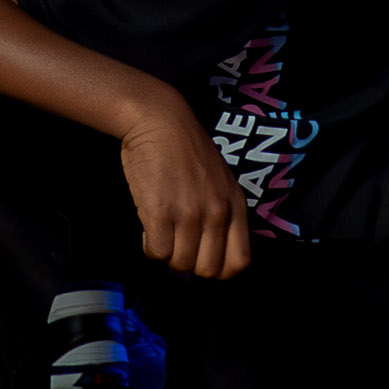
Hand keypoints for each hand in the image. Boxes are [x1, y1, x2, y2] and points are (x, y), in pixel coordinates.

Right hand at [119, 96, 252, 281]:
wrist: (159, 119)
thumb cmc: (185, 148)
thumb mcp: (220, 180)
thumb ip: (221, 212)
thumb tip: (209, 250)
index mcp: (235, 205)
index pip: (239, 261)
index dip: (219, 268)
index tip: (202, 258)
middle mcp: (216, 212)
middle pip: (208, 269)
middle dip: (190, 262)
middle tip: (177, 243)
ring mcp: (189, 213)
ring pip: (179, 263)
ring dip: (167, 253)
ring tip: (161, 230)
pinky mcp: (160, 212)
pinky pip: (156, 251)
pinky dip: (150, 246)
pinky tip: (148, 226)